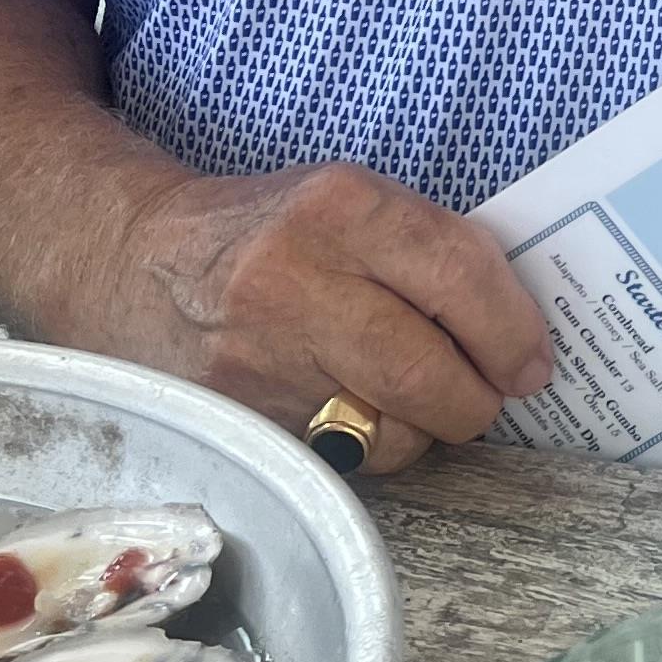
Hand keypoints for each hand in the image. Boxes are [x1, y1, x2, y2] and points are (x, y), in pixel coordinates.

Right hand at [112, 161, 556, 473]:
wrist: (127, 261)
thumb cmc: (266, 231)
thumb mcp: (342, 201)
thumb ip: (426, 248)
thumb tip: (520, 326)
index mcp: (337, 207)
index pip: (457, 273)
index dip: (512, 329)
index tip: (533, 362)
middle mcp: (293, 280)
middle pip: (428, 372)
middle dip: (478, 399)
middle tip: (489, 396)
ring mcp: (257, 360)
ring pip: (388, 432)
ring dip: (422, 432)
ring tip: (413, 403)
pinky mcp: (237, 419)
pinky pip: (339, 459)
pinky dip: (365, 449)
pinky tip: (352, 415)